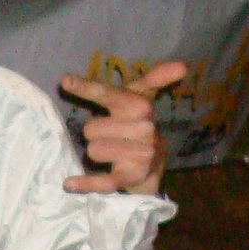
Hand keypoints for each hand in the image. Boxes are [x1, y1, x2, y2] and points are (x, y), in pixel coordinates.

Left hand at [59, 60, 188, 194]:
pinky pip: (102, 181)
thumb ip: (156, 77)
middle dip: (95, 133)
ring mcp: (140, 154)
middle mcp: (144, 129)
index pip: (107, 94)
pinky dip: (86, 183)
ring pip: (93, 151)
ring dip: (96, 152)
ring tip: (112, 151)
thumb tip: (183, 65)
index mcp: (141, 106)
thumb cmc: (139, 123)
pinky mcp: (132, 177)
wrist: (155, 162)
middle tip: (110, 135)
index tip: (65, 81)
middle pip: (91, 129)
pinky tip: (70, 183)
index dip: (86, 88)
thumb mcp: (143, 97)